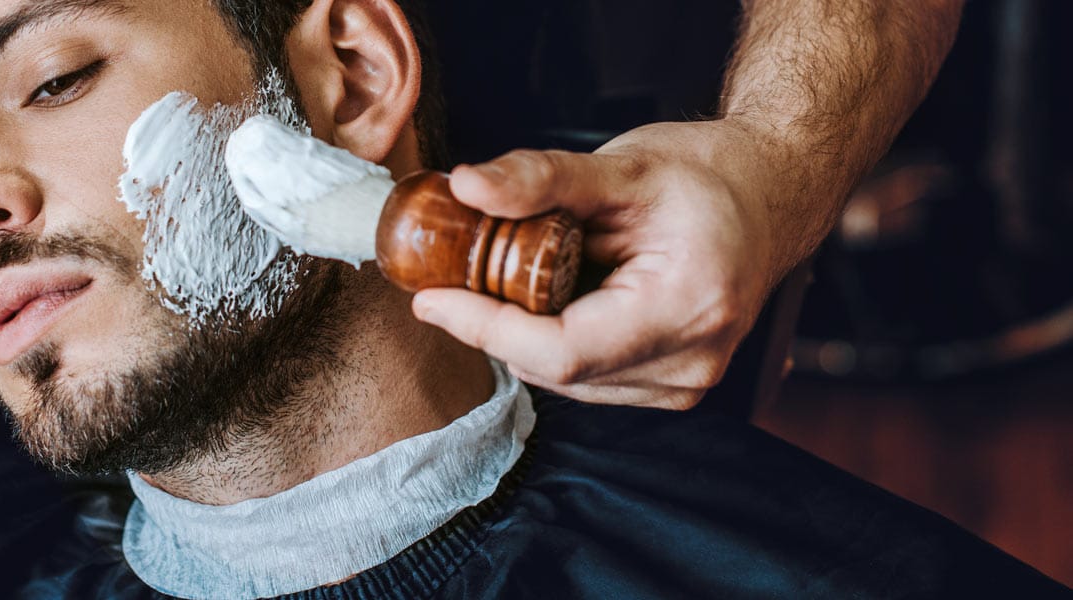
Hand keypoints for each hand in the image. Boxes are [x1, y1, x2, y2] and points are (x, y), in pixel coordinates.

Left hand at [412, 120, 787, 409]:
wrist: (773, 192)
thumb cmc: (707, 174)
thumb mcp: (622, 165)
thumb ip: (540, 178)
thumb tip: (465, 187)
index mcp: (687, 307)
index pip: (561, 350)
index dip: (486, 328)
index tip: (429, 299)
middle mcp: (693, 362)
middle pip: (557, 369)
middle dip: (497, 325)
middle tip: (458, 271)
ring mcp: (686, 384)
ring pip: (566, 380)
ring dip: (525, 334)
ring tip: (522, 273)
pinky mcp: (674, 387)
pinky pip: (587, 377)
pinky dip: (555, 341)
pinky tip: (560, 295)